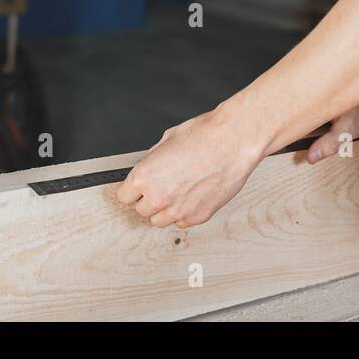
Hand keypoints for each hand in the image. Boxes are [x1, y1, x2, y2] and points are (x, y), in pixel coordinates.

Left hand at [116, 109, 262, 228]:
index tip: (139, 188)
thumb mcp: (167, 140)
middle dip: (150, 198)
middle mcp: (158, 197)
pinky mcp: (197, 217)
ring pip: (160, 221)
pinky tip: (193, 195)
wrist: (234, 142)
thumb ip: (153, 161)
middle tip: (164, 185)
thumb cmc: (205, 136)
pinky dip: (185, 212)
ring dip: (165, 209)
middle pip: (141, 210)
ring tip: (179, 191)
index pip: (124, 196)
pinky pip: (182, 222)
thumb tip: (149, 169)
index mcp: (144, 177)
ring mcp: (178, 210)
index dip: (133, 189)